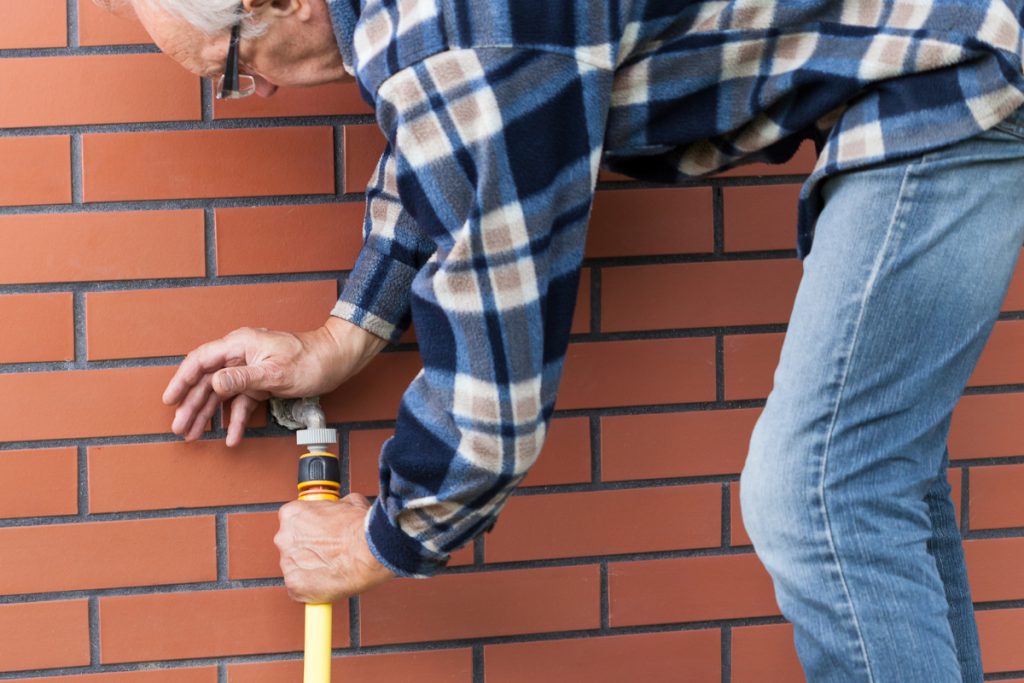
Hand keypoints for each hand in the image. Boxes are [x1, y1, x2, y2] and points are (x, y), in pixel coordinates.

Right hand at [162, 317, 387, 445]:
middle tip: (179, 428)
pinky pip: (242, 402)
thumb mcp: (275, 373)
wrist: (336, 360)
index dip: (182, 380)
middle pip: (208, 381)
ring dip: (208, 415)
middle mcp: (241, 355)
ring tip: (194, 435)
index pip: (201, 361)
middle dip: (192, 405)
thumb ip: (242, 378)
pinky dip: (235, 419)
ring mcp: (250, 370)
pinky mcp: (261, 383)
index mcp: (239, 344)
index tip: (169, 400)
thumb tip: (213, 384)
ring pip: (222, 394)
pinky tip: (230, 438)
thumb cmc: (310, 360)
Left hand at [275, 494, 394, 602]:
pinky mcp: (294, 586)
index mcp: (292, 515)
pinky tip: (331, 583)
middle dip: (307, 550)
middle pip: (291, 546)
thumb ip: (336, 506)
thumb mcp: (350, 503)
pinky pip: (300, 589)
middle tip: (328, 553)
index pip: (293, 522)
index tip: (321, 535)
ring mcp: (287, 564)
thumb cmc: (360, 527)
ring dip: (310, 570)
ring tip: (333, 568)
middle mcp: (283, 538)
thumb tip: (341, 508)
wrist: (369, 551)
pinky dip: (313, 589)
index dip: (310, 529)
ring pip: (296, 569)